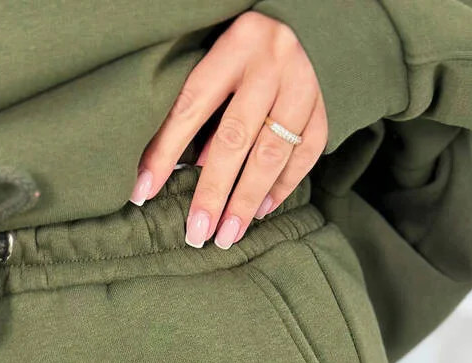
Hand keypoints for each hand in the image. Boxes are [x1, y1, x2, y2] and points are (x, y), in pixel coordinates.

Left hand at [130, 11, 327, 247]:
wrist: (314, 17)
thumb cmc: (251, 44)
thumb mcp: (220, 55)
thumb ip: (204, 102)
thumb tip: (187, 165)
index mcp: (236, 44)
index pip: (191, 106)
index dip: (165, 152)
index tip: (143, 191)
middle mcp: (273, 63)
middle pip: (235, 139)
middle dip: (213, 193)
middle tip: (197, 233)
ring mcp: (304, 84)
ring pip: (273, 153)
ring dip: (247, 200)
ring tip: (227, 233)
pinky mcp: (328, 103)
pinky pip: (306, 154)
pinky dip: (284, 186)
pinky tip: (262, 210)